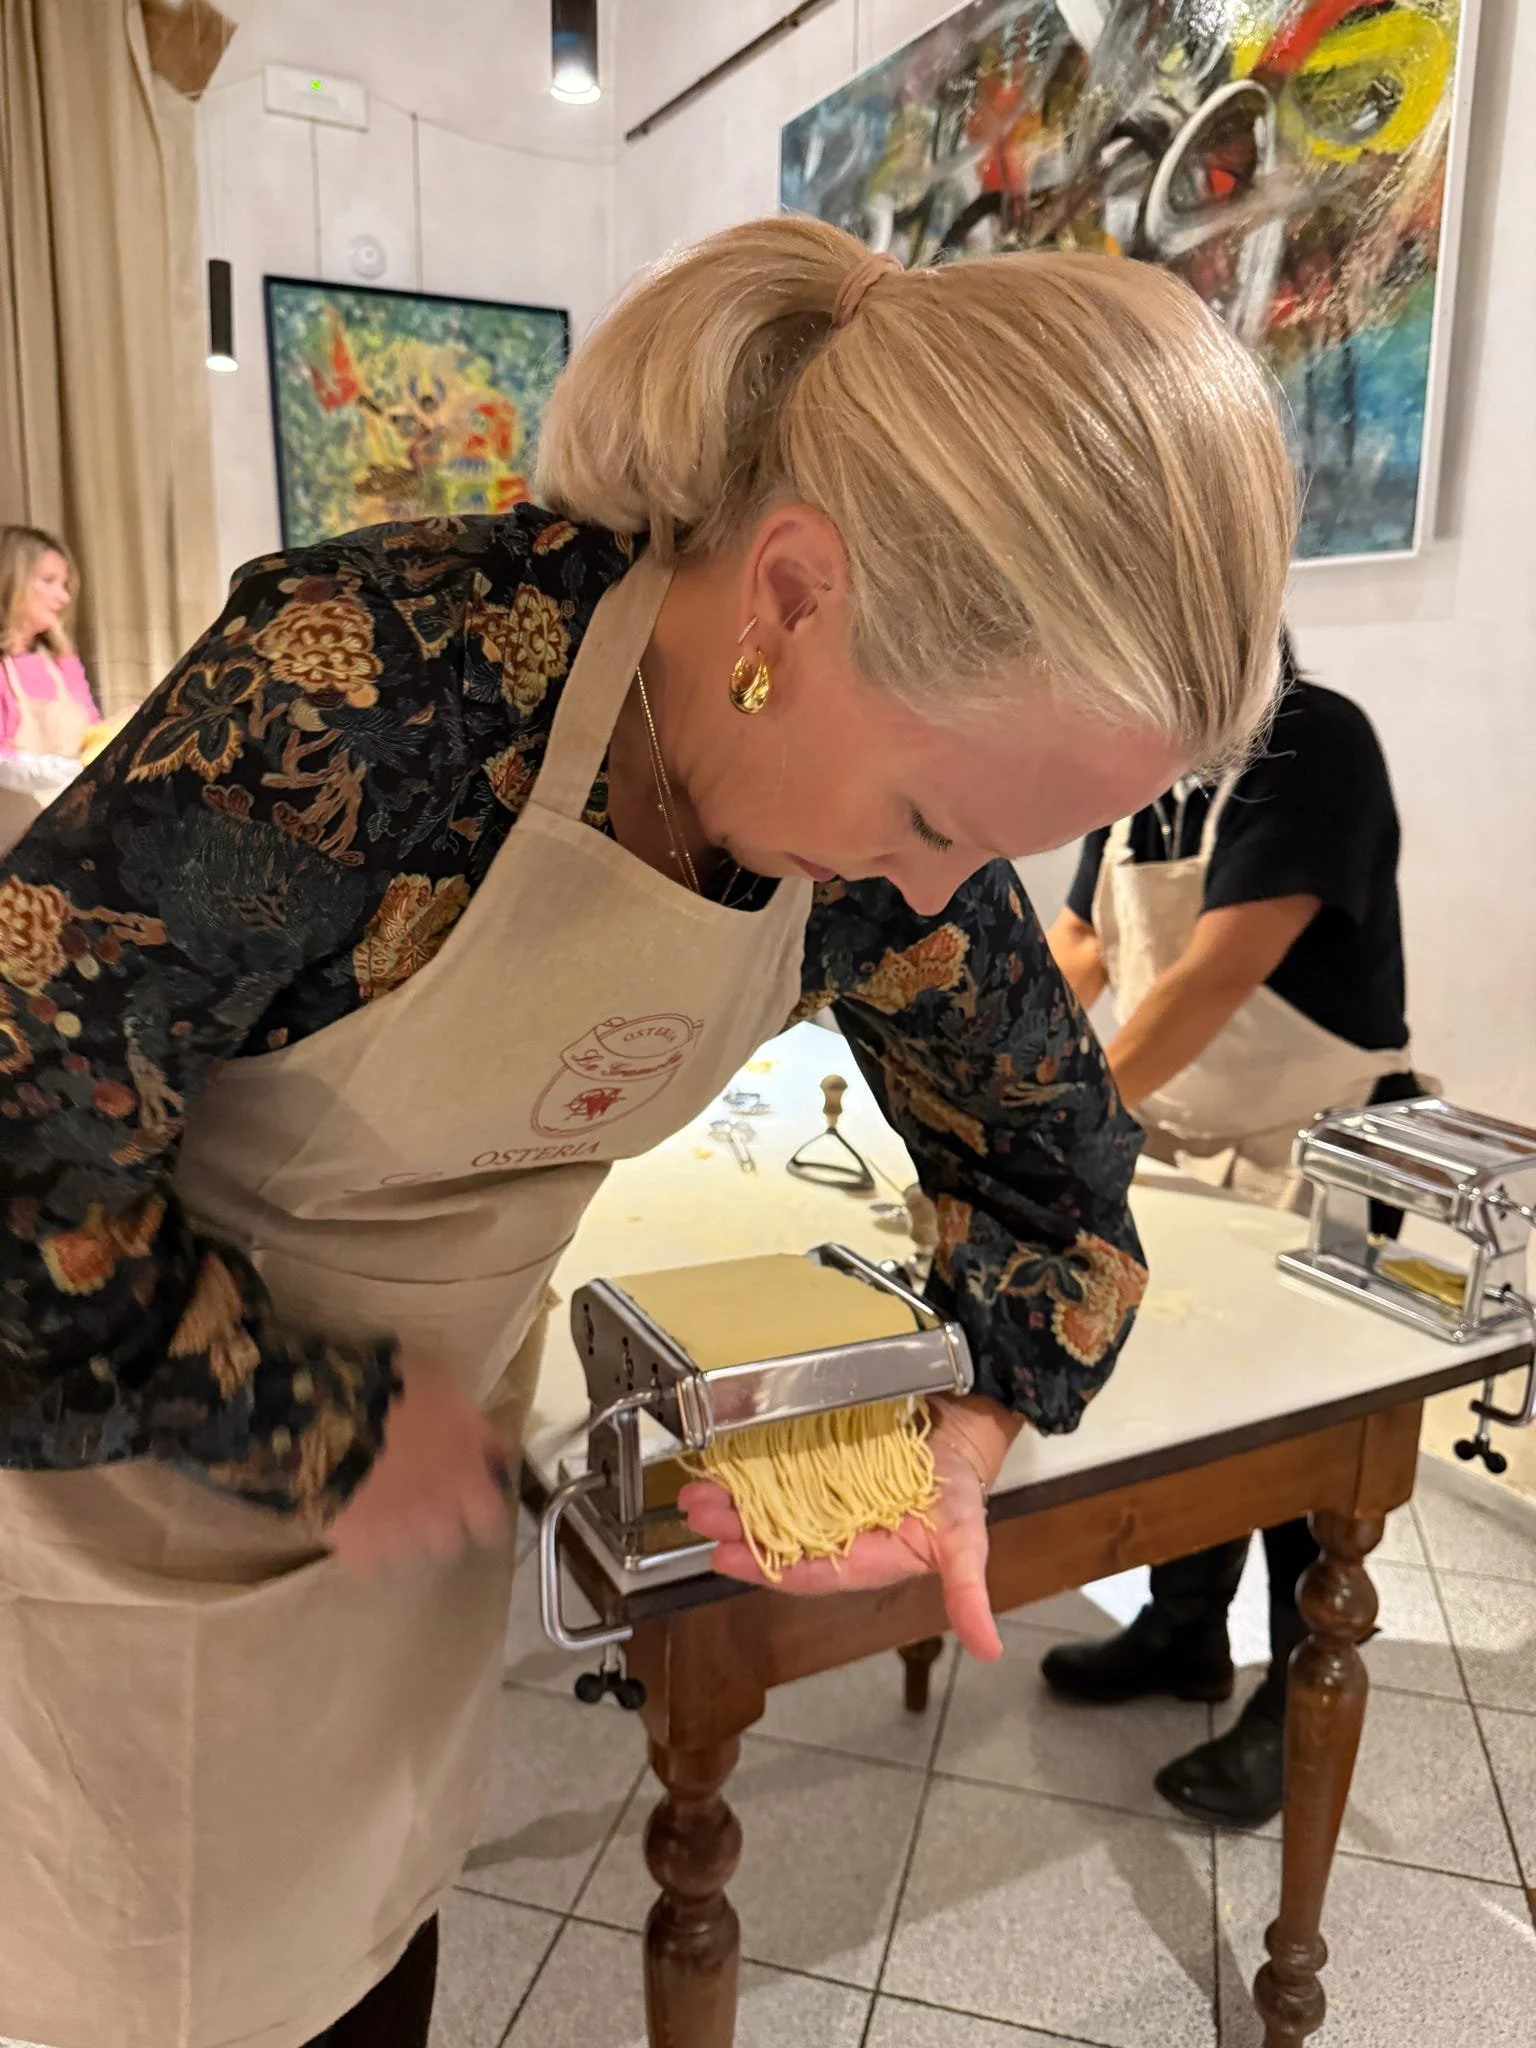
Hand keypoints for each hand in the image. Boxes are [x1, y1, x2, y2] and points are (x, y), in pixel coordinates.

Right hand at [325, 1358, 510, 1577]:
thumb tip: (495, 1454)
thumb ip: (478, 1431)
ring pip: (409, 1552)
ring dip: (400, 1534)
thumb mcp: (450, 1395)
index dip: (480, 1510)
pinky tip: (352, 1521)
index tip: (469, 1498)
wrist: (332, 1415)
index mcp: (468, 1482)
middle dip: (439, 1523)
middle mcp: (441, 1519)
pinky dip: (362, 1546)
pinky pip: (367, 1561)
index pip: (493, 1521)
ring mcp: (399, 1540)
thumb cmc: (398, 1394)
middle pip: (450, 1540)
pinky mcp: (358, 1551)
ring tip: (380, 1506)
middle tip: (419, 1497)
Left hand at [678, 1393, 1020, 1660]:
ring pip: (765, 1509)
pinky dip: (745, 1472)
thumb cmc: (958, 1498)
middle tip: (700, 1513)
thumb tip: (990, 1650)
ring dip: (730, 1502)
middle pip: (774, 1541)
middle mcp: (833, 1539)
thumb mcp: (967, 1545)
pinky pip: (772, 1476)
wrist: (957, 1441)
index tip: (725, 1557)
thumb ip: (968, 1594)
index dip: (765, 1568)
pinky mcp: (812, 1472)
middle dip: (733, 1530)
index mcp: (862, 1564)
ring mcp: (819, 1505)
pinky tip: (719, 1464)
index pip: (806, 1574)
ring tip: (698, 1492)